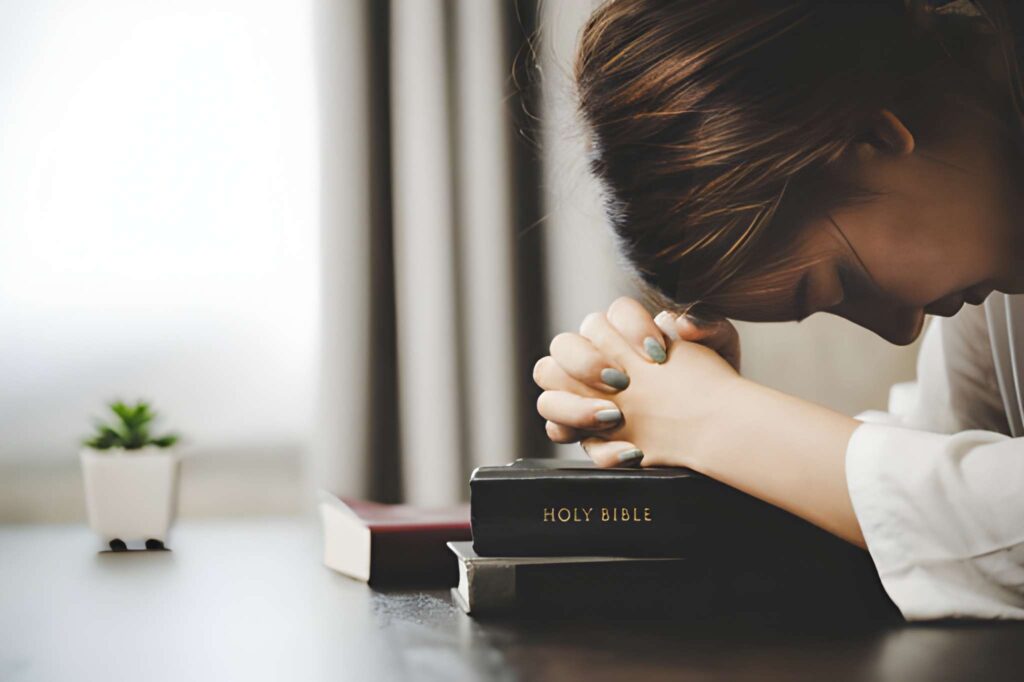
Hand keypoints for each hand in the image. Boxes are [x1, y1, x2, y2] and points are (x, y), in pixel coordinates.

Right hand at [533, 297, 742, 466]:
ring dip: (573, 405)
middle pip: (562, 346)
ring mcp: (584, 399)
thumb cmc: (712, 380)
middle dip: (585, 361)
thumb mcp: (720, 347)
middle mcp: (595, 362)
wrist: (721, 423)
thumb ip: (708, 325)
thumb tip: (681, 324)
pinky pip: (560, 433)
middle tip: (620, 382)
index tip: (659, 353)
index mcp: (621, 334)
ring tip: (615, 417)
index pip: (607, 315)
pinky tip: (628, 451)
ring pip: (548, 391)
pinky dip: (589, 442)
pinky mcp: (587, 434)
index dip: (627, 328)